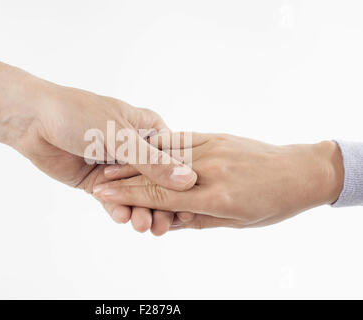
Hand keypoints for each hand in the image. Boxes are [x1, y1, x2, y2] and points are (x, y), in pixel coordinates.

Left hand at [0, 57, 195, 226]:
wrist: (33, 121)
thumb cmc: (78, 115)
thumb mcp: (121, 137)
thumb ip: (152, 162)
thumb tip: (188, 180)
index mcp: (148, 130)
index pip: (173, 160)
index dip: (181, 184)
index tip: (187, 207)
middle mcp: (135, 149)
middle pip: (156, 182)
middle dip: (160, 204)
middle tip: (164, 226)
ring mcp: (116, 167)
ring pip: (135, 194)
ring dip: (141, 211)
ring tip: (144, 227)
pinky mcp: (97, 182)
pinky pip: (113, 199)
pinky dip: (118, 209)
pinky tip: (123, 219)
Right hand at [94, 133, 344, 230]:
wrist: (300, 171)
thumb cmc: (272, 203)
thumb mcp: (236, 222)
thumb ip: (198, 219)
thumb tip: (169, 220)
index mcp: (215, 196)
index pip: (161, 196)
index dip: (130, 195)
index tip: (106, 195)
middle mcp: (210, 169)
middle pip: (156, 173)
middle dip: (123, 177)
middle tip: (97, 180)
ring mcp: (212, 148)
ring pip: (163, 154)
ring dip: (134, 159)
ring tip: (110, 164)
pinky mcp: (215, 135)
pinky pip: (180, 138)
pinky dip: (157, 144)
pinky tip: (140, 146)